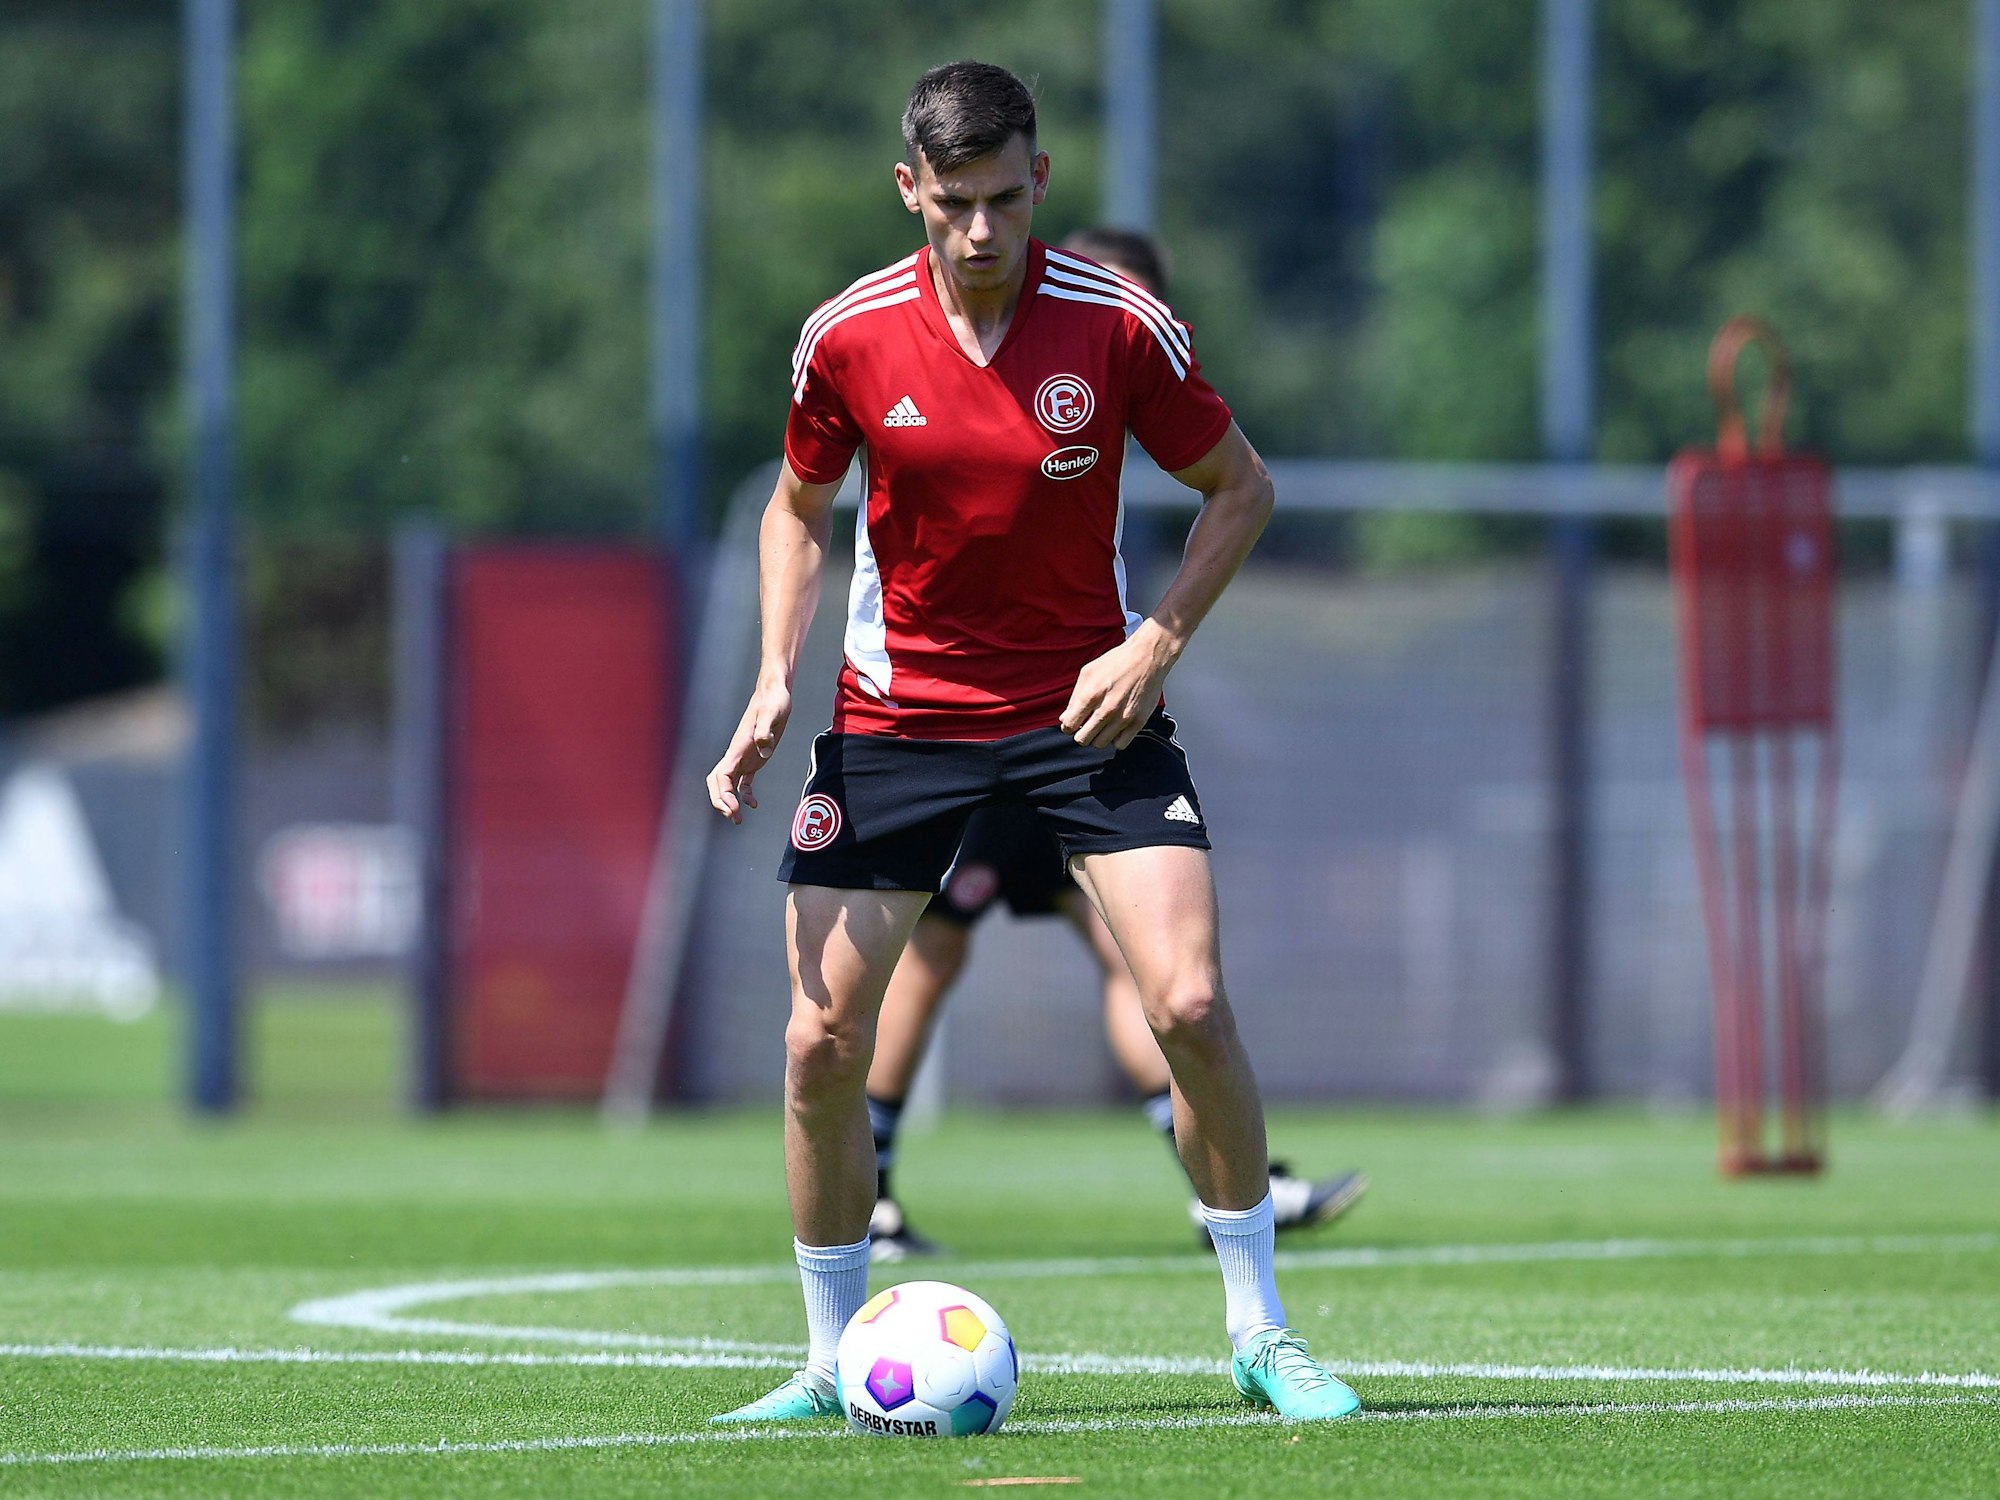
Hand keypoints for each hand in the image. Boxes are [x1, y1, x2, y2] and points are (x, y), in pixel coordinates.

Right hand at [707, 682, 792, 822]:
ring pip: (727, 784)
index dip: (723, 794)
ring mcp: (744, 756)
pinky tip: (754, 803)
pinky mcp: (753, 757)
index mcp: (739, 746)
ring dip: (729, 802)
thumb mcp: (773, 713)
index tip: (734, 808)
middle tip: (734, 818)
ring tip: (738, 820)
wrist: (775, 692)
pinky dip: (744, 794)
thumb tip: (764, 749)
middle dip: (721, 802)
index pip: (722, 776)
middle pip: (718, 783)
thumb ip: (766, 730)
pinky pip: (743, 781)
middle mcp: (737, 754)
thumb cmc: (774, 700)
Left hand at [1059, 628, 1172, 749]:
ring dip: (1097, 736)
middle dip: (1081, 732)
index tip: (1074, 722)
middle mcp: (1107, 708)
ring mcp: (1123, 717)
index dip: (1069, 726)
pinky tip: (1115, 727)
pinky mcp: (1138, 722)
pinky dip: (1115, 739)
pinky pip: (1120, 744)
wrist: (1148, 657)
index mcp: (1091, 694)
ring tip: (1102, 724)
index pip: (1069, 726)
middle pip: (1083, 739)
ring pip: (1100, 744)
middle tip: (1087, 724)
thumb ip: (1074, 697)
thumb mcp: (1088, 673)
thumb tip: (1065, 719)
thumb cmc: (1117, 662)